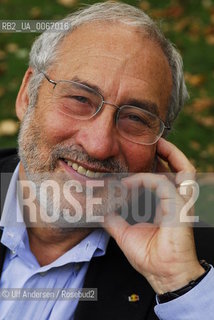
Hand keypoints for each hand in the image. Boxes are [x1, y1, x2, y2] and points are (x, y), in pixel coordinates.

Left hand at [103, 138, 203, 293]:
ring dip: (170, 154)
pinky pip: (161, 183)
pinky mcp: (179, 207)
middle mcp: (177, 200)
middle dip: (168, 152)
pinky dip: (144, 179)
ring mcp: (181, 202)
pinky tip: (128, 182)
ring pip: (184, 169)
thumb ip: (114, 218)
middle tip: (153, 141)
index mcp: (167, 204)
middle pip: (181, 167)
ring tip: (156, 143)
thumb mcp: (125, 232)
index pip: (165, 177)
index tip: (135, 158)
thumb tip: (99, 209)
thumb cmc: (149, 255)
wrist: (162, 274)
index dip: (153, 164)